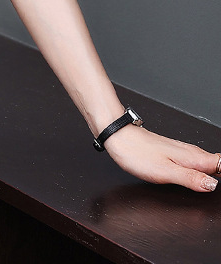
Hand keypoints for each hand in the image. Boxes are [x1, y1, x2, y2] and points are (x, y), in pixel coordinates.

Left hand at [103, 123, 219, 192]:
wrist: (118, 137)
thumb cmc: (136, 153)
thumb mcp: (165, 172)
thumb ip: (191, 179)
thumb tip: (213, 185)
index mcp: (194, 158)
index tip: (220, 188)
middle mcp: (191, 152)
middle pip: (219, 165)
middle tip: (217, 192)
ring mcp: (183, 152)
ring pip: (208, 164)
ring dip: (215, 173)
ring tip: (214, 185)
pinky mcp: (174, 153)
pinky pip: (196, 162)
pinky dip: (202, 170)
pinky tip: (200, 178)